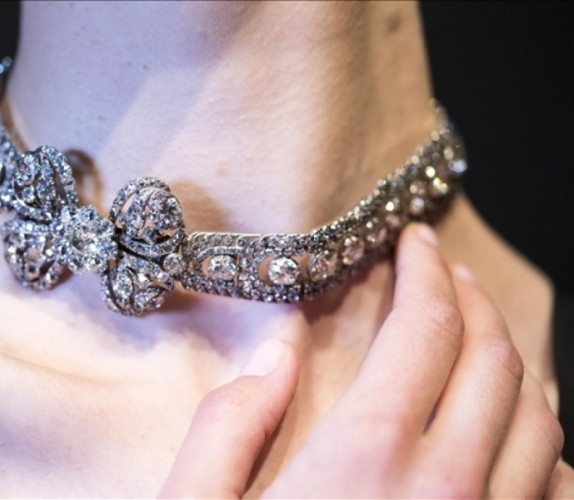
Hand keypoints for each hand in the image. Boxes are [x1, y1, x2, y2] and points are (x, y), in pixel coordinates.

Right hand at [159, 224, 564, 497]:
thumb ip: (231, 422)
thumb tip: (280, 347)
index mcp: (366, 459)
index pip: (423, 328)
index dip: (423, 270)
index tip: (412, 241)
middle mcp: (445, 491)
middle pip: (495, 359)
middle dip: (472, 298)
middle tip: (442, 269)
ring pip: (541, 419)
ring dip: (516, 358)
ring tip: (477, 331)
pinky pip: (553, 489)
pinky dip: (541, 438)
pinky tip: (509, 428)